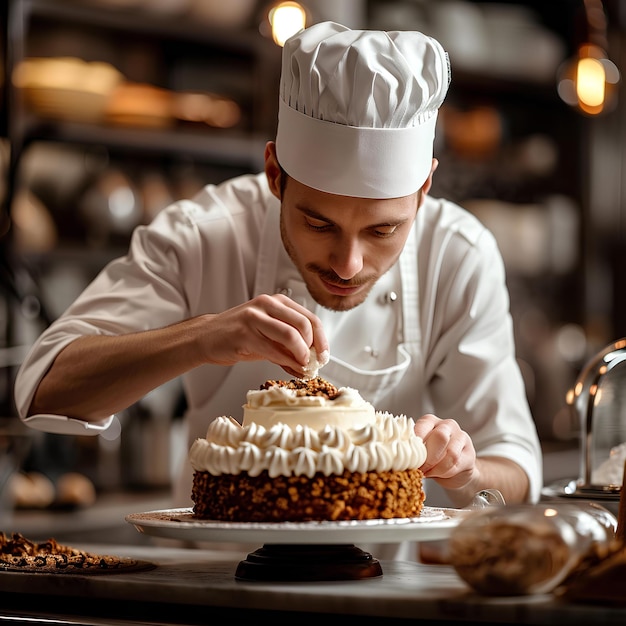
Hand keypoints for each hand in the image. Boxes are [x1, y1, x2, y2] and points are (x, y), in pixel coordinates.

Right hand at [200, 293, 328, 376]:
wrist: (206, 337)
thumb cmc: (239, 336)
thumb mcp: (269, 336)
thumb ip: (289, 345)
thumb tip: (312, 362)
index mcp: (277, 302)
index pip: (310, 317)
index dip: (321, 339)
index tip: (324, 355)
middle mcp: (267, 305)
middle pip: (304, 324)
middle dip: (313, 347)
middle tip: (314, 361)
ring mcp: (254, 317)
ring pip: (290, 335)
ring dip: (301, 355)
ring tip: (303, 366)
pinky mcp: (244, 334)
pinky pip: (272, 349)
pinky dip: (285, 362)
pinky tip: (289, 369)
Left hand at [413, 413, 476, 490]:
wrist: (455, 470)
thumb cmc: (432, 457)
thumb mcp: (420, 450)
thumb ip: (413, 450)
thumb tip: (402, 458)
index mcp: (430, 421)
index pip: (422, 427)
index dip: (414, 445)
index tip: (409, 459)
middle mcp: (447, 425)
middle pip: (440, 436)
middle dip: (428, 457)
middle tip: (420, 469)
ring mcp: (461, 437)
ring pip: (450, 453)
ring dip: (437, 468)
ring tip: (428, 473)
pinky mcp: (470, 453)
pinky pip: (457, 464)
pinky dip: (445, 472)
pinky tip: (439, 474)